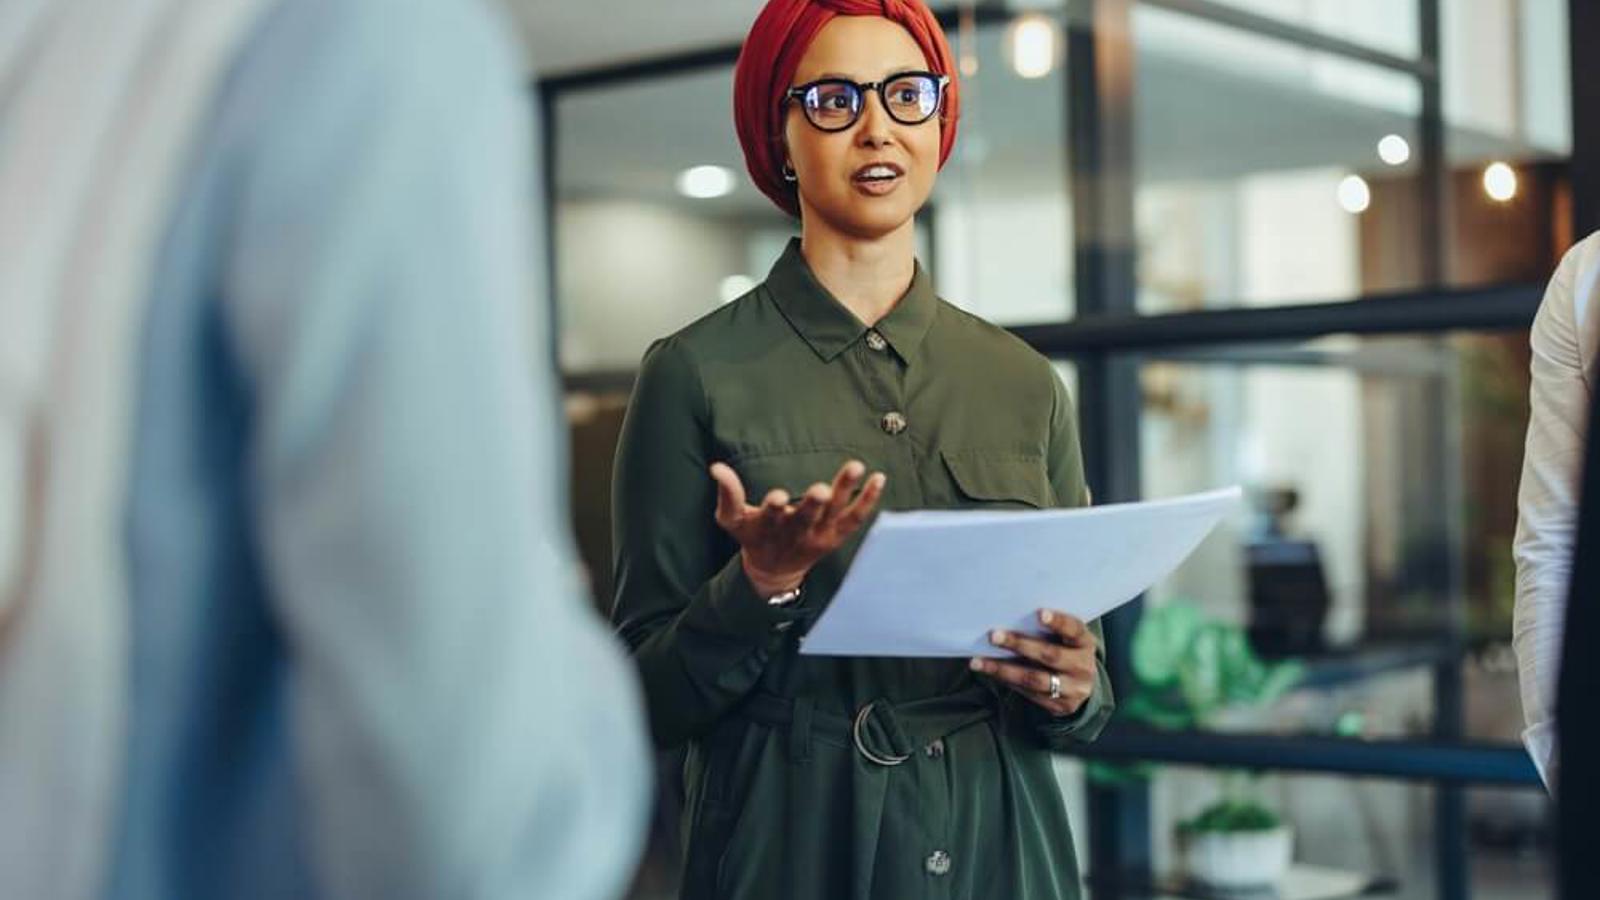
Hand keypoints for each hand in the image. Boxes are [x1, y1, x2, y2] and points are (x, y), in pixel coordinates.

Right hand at [710, 459, 886, 595]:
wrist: (775, 569)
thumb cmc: (753, 536)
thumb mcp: (732, 520)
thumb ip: (727, 494)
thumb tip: (716, 467)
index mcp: (769, 526)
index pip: (770, 516)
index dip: (773, 508)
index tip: (777, 497)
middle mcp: (796, 532)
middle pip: (806, 518)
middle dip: (813, 505)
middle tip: (820, 490)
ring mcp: (819, 534)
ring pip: (835, 513)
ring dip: (845, 491)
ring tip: (856, 466)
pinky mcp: (836, 535)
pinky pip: (855, 518)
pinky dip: (868, 501)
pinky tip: (879, 479)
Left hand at [970, 610, 1096, 717]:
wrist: (1082, 686)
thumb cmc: (1066, 650)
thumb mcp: (1067, 639)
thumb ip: (1049, 630)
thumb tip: (1010, 616)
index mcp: (1086, 644)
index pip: (1074, 630)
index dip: (1059, 622)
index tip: (1040, 613)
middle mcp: (1082, 667)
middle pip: (1050, 655)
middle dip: (1020, 644)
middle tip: (994, 636)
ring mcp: (1072, 690)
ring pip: (1034, 679)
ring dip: (1003, 669)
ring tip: (979, 662)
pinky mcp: (1058, 706)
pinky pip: (1028, 693)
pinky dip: (1006, 681)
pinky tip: (989, 672)